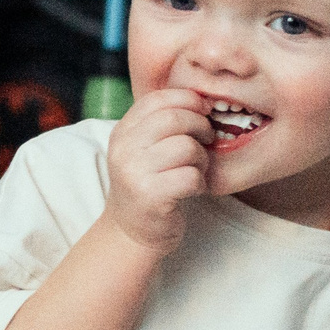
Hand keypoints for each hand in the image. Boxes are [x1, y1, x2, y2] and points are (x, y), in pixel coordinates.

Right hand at [103, 88, 213, 254]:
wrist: (132, 231)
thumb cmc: (149, 184)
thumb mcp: (143, 148)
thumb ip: (161, 124)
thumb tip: (201, 99)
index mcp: (122, 131)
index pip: (157, 99)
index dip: (187, 100)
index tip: (203, 112)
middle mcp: (123, 149)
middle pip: (175, 119)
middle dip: (201, 127)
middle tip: (207, 141)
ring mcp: (134, 173)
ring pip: (187, 147)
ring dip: (202, 159)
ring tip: (195, 169)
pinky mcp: (150, 196)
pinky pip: (191, 177)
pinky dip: (200, 183)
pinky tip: (192, 189)